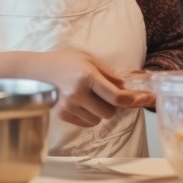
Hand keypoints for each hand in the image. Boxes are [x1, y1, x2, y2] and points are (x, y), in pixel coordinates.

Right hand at [0, 51, 150, 127]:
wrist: (36, 72)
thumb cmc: (64, 62)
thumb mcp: (89, 60)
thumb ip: (109, 75)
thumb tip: (127, 89)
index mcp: (87, 77)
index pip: (116, 96)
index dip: (134, 100)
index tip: (146, 99)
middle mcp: (78, 93)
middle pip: (110, 111)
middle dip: (114, 105)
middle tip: (108, 94)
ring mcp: (69, 106)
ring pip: (99, 119)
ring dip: (101, 110)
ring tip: (90, 96)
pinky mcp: (63, 115)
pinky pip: (87, 122)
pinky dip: (90, 115)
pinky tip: (82, 102)